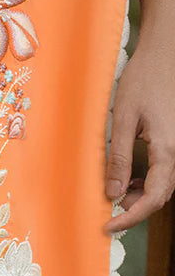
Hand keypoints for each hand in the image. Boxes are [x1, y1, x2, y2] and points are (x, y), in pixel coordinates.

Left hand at [104, 37, 174, 233]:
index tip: (109, 226)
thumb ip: (118, 158)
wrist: (166, 50)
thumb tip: (112, 192)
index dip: (130, 217)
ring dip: (140, 195)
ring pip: (164, 185)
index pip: (152, 198)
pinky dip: (147, 181)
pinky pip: (165, 171)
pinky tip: (129, 176)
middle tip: (108, 212)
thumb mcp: (124, 118)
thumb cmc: (145, 78)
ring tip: (115, 190)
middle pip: (161, 196)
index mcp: (167, 149)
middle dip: (134, 208)